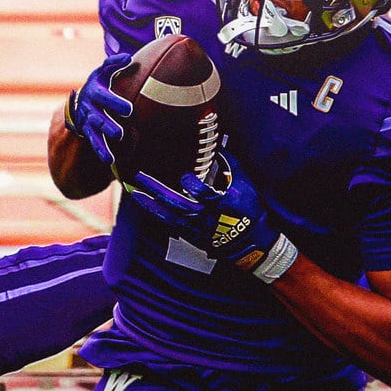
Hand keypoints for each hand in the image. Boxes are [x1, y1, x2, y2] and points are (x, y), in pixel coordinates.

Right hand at [64, 54, 133, 163]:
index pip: (104, 98)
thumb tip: (128, 58)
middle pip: (98, 119)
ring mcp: (88, 122)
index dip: (115, 103)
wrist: (80, 100)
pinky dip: (101, 152)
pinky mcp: (88, 133)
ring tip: (110, 157)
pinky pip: (94, 143)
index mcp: (95, 92)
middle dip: (108, 126)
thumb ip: (113, 64)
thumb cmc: (99, 84)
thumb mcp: (103, 72)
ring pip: (94, 134)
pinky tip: (109, 162)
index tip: (128, 110)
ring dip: (101, 145)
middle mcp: (90, 109)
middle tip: (119, 134)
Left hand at [128, 151, 297, 283]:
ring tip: (136, 193)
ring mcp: (198, 229)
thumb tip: (221, 148)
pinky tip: (148, 207)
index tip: (185, 176)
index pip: (201, 193)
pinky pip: (172, 226)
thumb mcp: (246, 186)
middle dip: (157, 189)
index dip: (191, 183)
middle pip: (177, 203)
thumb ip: (232, 165)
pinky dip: (159, 216)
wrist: (254, 242)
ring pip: (170, 217)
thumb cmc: (251, 212)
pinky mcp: (194, 237)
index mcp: (221, 203)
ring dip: (151, 205)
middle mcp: (206, 217)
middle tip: (141, 177)